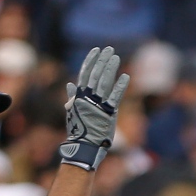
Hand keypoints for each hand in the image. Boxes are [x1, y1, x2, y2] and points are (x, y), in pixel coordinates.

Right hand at [60, 46, 129, 170]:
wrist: (83, 146)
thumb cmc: (78, 129)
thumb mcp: (72, 111)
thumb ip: (72, 96)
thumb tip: (70, 84)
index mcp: (79, 96)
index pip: (85, 74)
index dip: (91, 60)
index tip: (96, 50)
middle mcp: (87, 98)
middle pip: (96, 74)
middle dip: (102, 60)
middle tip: (109, 49)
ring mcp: (97, 104)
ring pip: (104, 82)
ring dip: (110, 68)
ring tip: (116, 57)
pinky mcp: (108, 112)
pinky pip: (115, 96)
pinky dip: (120, 86)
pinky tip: (125, 76)